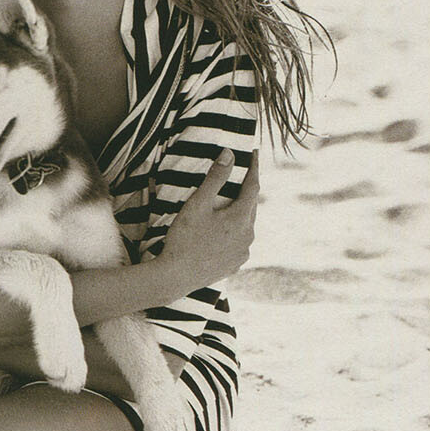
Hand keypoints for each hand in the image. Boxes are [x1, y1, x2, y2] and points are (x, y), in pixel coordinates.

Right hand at [159, 150, 258, 293]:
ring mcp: (242, 253)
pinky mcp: (234, 265)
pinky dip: (234, 232)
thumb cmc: (184, 238)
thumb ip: (215, 177)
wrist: (175, 277)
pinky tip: (224, 231)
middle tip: (242, 176)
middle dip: (246, 190)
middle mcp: (248, 236)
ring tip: (231, 204)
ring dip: (241, 212)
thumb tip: (229, 154)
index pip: (253, 186)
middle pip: (251, 206)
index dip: (254, 168)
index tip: (254, 153)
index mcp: (241, 218)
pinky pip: (239, 243)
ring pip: (246, 226)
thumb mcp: (198, 203)